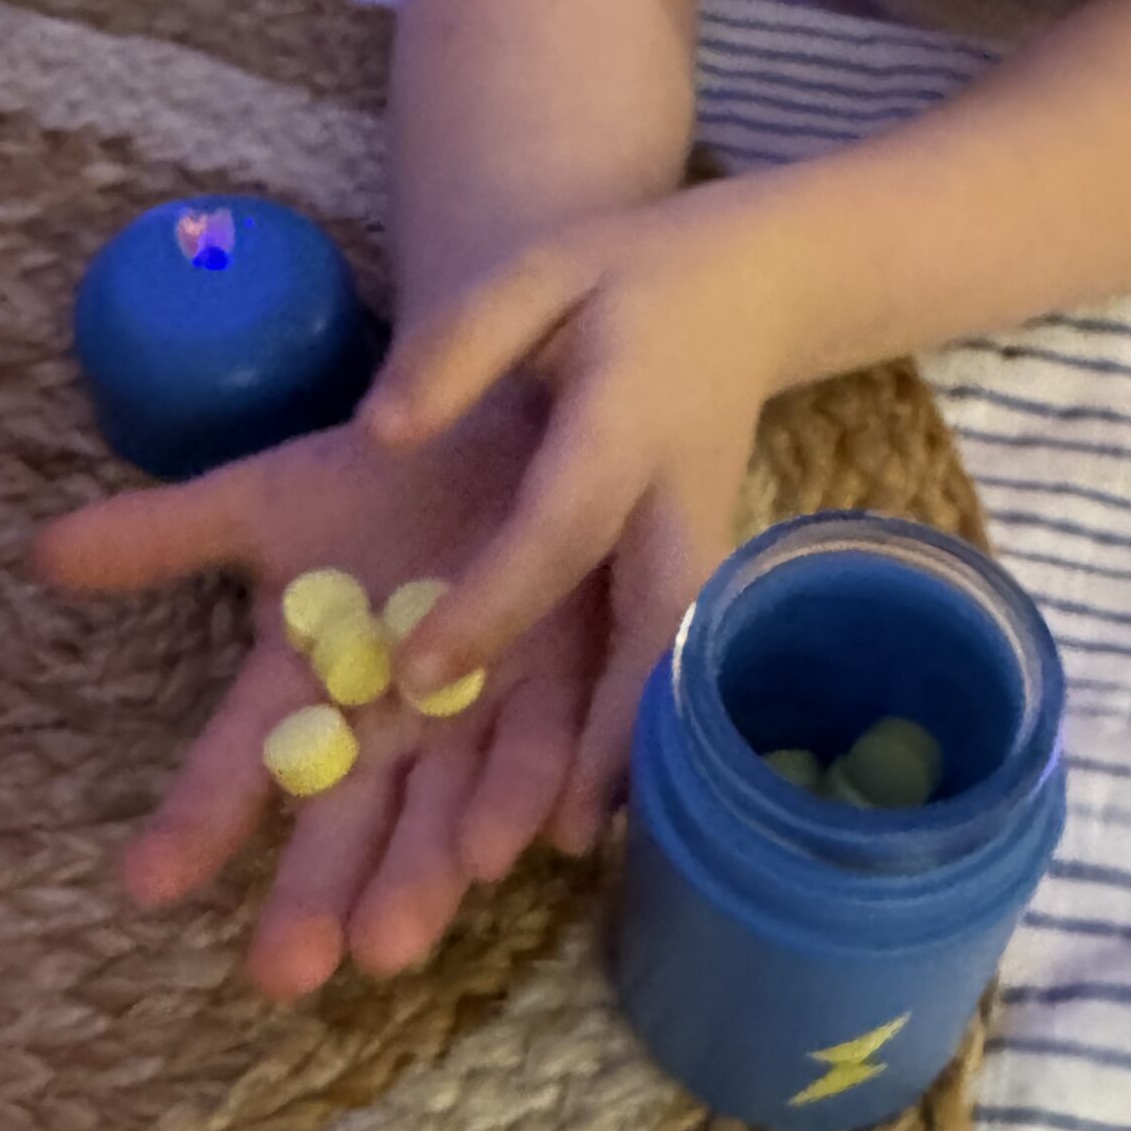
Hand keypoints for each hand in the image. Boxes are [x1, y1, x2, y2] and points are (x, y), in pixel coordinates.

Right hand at [37, 385, 600, 1002]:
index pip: (245, 764)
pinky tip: (537, 843)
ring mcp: (483, 713)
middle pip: (350, 819)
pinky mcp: (573, 683)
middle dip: (320, 894)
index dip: (200, 820)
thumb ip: (167, 535)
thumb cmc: (389, 475)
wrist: (509, 416)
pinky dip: (543, 792)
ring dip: (425, 871)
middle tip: (284, 972)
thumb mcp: (272, 498)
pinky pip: (558, 746)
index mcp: (314, 685)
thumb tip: (40, 552)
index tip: (146, 882)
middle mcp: (393, 722)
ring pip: (450, 809)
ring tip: (392, 940)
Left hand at [368, 183, 789, 833]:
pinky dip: (636, 741)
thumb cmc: (621, 279)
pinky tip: (584, 819)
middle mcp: (672, 501)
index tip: (419, 674)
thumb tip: (382, 434)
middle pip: (646, 631)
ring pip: (665, 669)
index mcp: (626, 421)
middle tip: (533, 840)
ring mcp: (697, 546)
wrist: (748, 287)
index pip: (559, 523)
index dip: (496, 601)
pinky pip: (668, 666)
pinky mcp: (694, 577)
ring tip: (556, 855)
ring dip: (618, 764)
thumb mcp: (537, 274)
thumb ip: (461, 347)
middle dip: (598, 735)